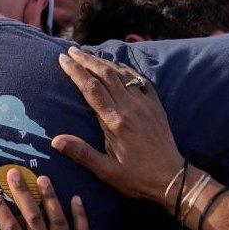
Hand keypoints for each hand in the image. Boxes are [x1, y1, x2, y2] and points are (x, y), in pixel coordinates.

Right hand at [51, 48, 183, 207]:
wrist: (172, 179)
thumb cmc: (137, 178)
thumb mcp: (107, 171)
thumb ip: (82, 154)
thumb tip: (56, 140)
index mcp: (115, 122)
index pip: (91, 89)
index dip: (75, 71)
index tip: (63, 59)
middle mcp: (130, 108)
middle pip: (105, 75)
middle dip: (86, 60)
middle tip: (70, 51)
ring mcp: (145, 104)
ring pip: (122, 74)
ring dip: (104, 62)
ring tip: (88, 54)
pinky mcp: (156, 106)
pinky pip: (141, 80)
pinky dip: (127, 70)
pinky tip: (119, 66)